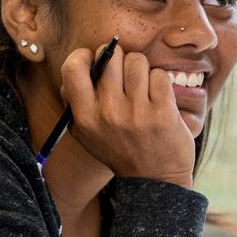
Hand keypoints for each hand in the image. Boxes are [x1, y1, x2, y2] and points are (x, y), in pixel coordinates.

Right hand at [60, 44, 195, 188]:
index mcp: (86, 118)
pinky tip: (158, 99)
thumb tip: (78, 65)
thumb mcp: (87, 134)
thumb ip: (75, 101)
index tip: (95, 60)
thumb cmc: (120, 150)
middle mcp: (109, 113)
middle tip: (125, 76)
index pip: (73, 69)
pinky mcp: (163, 112)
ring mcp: (137, 112)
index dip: (84, 56)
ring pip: (137, 61)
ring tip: (143, 88)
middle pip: (112, 56)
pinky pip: (159, 75)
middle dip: (120, 60)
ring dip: (142, 70)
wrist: (154, 180)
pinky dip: (160, 83)